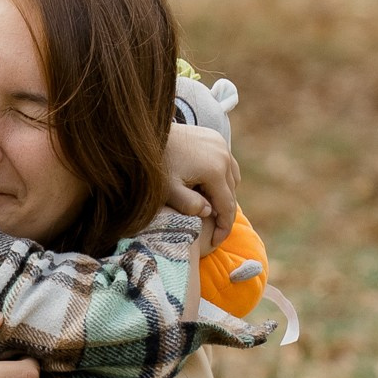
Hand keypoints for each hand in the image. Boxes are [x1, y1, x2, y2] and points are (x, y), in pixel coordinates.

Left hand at [162, 125, 238, 245]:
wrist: (146, 134)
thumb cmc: (154, 165)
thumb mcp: (168, 191)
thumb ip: (189, 205)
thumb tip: (208, 212)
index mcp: (215, 170)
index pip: (227, 206)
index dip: (223, 228)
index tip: (215, 243)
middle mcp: (223, 155)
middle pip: (231, 193)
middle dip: (223, 213)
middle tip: (211, 230)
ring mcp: (220, 144)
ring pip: (232, 178)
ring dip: (224, 194)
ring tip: (207, 208)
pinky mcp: (214, 138)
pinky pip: (226, 164)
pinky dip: (221, 178)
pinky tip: (205, 187)